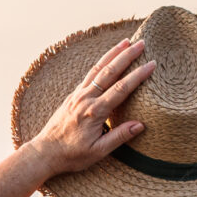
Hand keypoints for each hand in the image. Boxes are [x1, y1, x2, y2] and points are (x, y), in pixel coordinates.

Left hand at [23, 38, 154, 177]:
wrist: (45, 152)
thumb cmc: (72, 155)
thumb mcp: (98, 151)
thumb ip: (119, 136)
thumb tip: (140, 125)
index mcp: (95, 112)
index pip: (121, 89)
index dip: (138, 75)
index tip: (152, 64)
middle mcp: (86, 98)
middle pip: (110, 71)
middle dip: (127, 55)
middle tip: (142, 43)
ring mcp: (78, 95)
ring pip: (98, 68)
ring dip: (112, 53)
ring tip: (126, 41)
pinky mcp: (73, 95)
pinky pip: (89, 74)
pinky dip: (100, 63)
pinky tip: (107, 57)